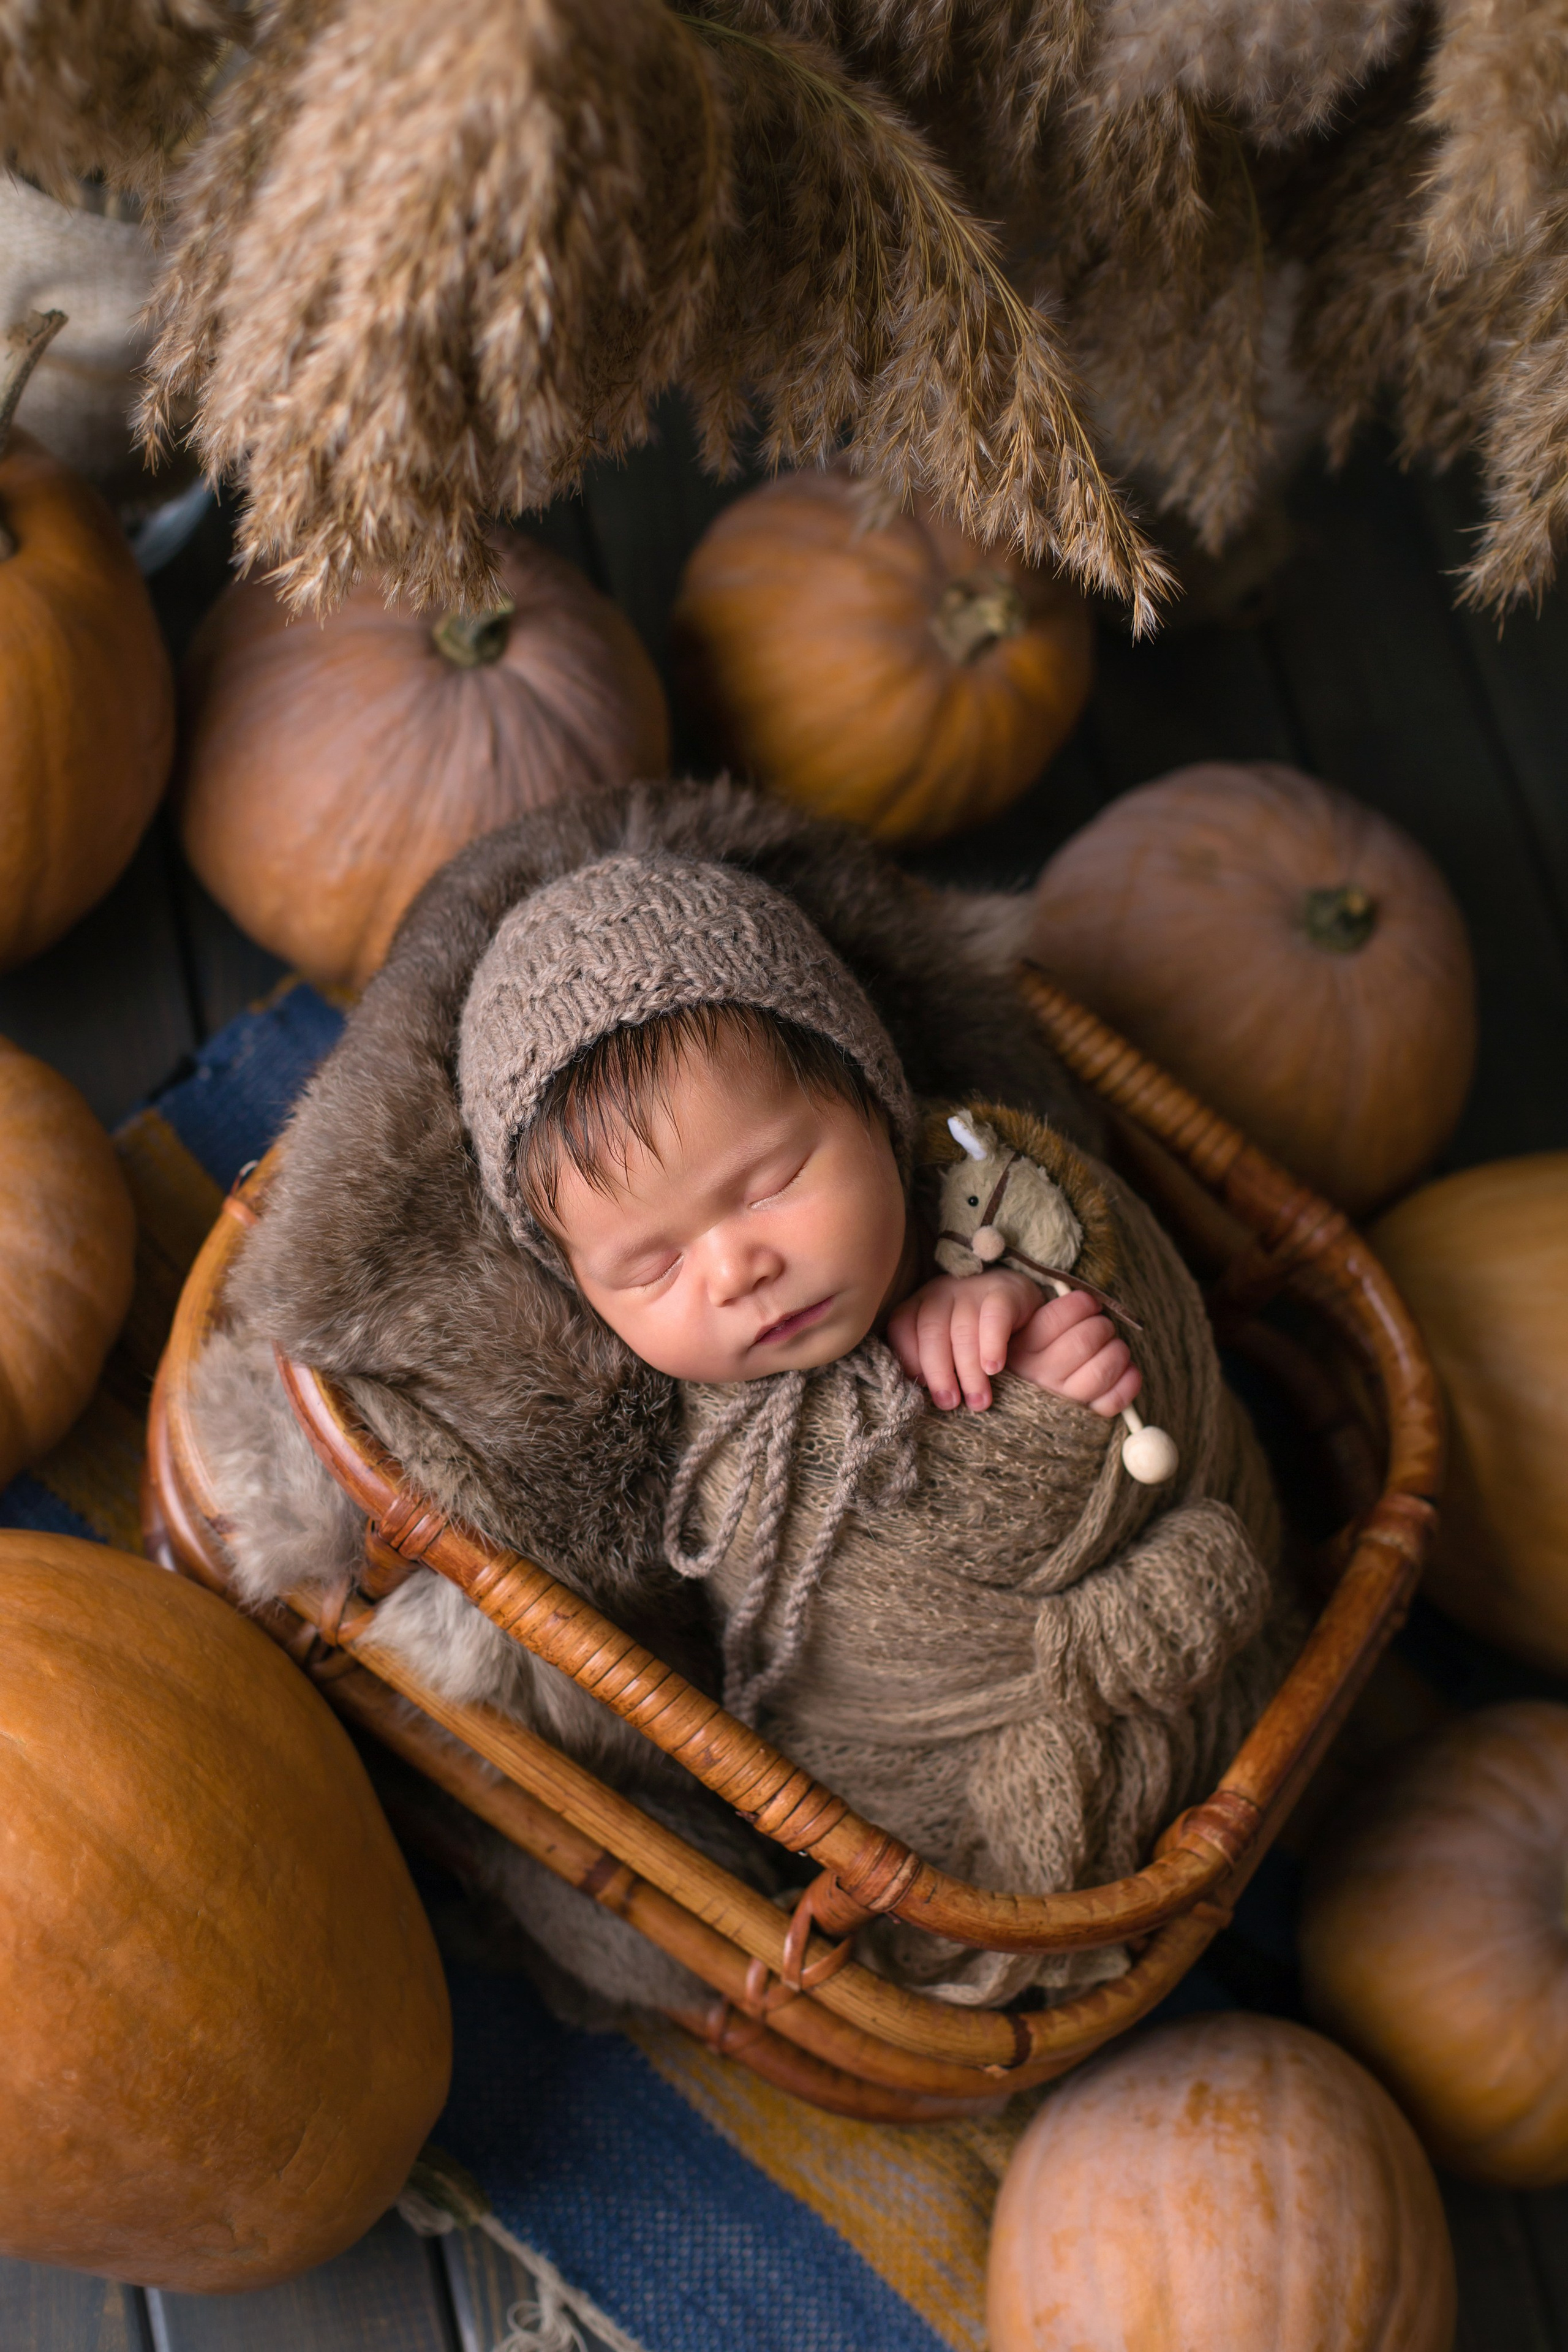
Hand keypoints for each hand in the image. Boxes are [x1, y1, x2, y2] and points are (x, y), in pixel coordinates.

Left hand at [886, 1269, 1041, 1410]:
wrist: (1021, 1311)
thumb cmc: (976, 1337)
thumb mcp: (948, 1348)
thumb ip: (930, 1363)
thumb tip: (921, 1393)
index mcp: (921, 1303)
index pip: (902, 1326)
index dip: (908, 1358)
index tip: (921, 1388)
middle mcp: (942, 1292)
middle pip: (931, 1331)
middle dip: (938, 1372)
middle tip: (949, 1402)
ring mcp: (972, 1288)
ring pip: (963, 1330)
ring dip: (968, 1371)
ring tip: (977, 1401)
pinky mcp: (1004, 1291)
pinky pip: (993, 1318)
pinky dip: (991, 1346)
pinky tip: (993, 1368)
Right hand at [1008, 1285, 1140, 1416]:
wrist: (1010, 1383)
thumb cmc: (1026, 1340)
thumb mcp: (1017, 1320)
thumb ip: (1046, 1312)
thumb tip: (1090, 1302)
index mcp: (1019, 1348)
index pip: (1058, 1319)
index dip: (1082, 1305)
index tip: (1086, 1302)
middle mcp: (1036, 1376)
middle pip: (1083, 1342)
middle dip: (1101, 1326)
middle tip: (1100, 1325)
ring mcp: (1059, 1398)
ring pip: (1100, 1370)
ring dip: (1117, 1351)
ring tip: (1113, 1345)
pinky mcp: (1082, 1416)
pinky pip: (1111, 1402)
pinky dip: (1128, 1383)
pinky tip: (1128, 1369)